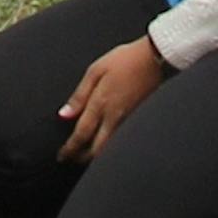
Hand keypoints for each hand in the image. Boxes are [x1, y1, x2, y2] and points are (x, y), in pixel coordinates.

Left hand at [58, 34, 167, 161]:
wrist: (155, 58)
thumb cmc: (126, 60)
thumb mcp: (96, 70)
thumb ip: (79, 94)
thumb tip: (64, 114)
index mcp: (100, 104)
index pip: (81, 135)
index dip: (69, 149)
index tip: (61, 156)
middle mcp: (113, 117)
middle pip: (95, 150)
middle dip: (81, 158)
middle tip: (70, 158)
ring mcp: (125, 120)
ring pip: (107, 148)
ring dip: (93, 155)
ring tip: (83, 154)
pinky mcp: (134, 119)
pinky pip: (116, 140)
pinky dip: (106, 146)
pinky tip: (102, 141)